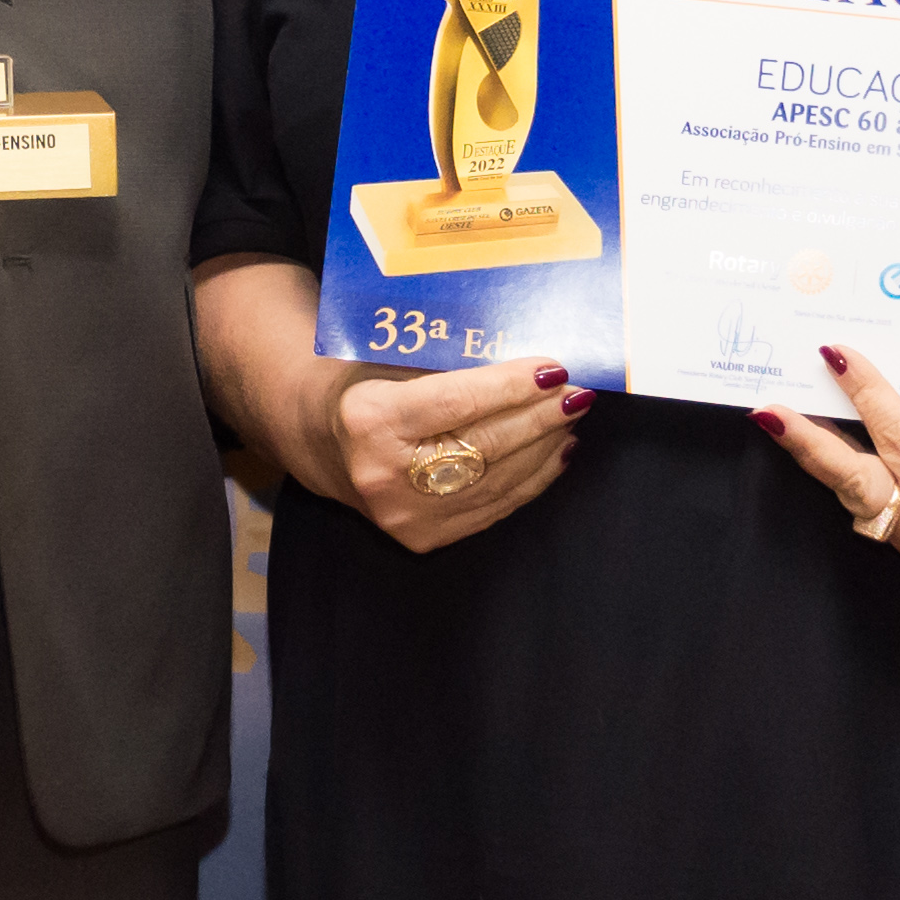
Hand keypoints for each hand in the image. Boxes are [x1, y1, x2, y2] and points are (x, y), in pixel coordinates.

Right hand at [300, 357, 586, 551]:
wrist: (322, 444)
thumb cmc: (365, 387)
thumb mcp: (391, 362)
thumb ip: (451, 365)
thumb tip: (528, 364)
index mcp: (369, 420)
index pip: (456, 402)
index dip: (511, 386)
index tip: (554, 368)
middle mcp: (385, 474)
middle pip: (485, 444)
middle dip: (539, 416)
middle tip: (577, 392)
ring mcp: (405, 515)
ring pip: (497, 480)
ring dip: (544, 446)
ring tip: (571, 416)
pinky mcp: (424, 537)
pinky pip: (494, 507)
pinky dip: (532, 478)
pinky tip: (555, 451)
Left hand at [753, 343, 899, 568]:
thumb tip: (866, 364)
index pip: (899, 434)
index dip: (865, 392)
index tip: (834, 353)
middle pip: (855, 480)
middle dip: (809, 443)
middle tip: (768, 410)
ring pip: (854, 495)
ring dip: (819, 454)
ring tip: (780, 415)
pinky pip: (868, 502)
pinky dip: (847, 469)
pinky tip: (820, 438)